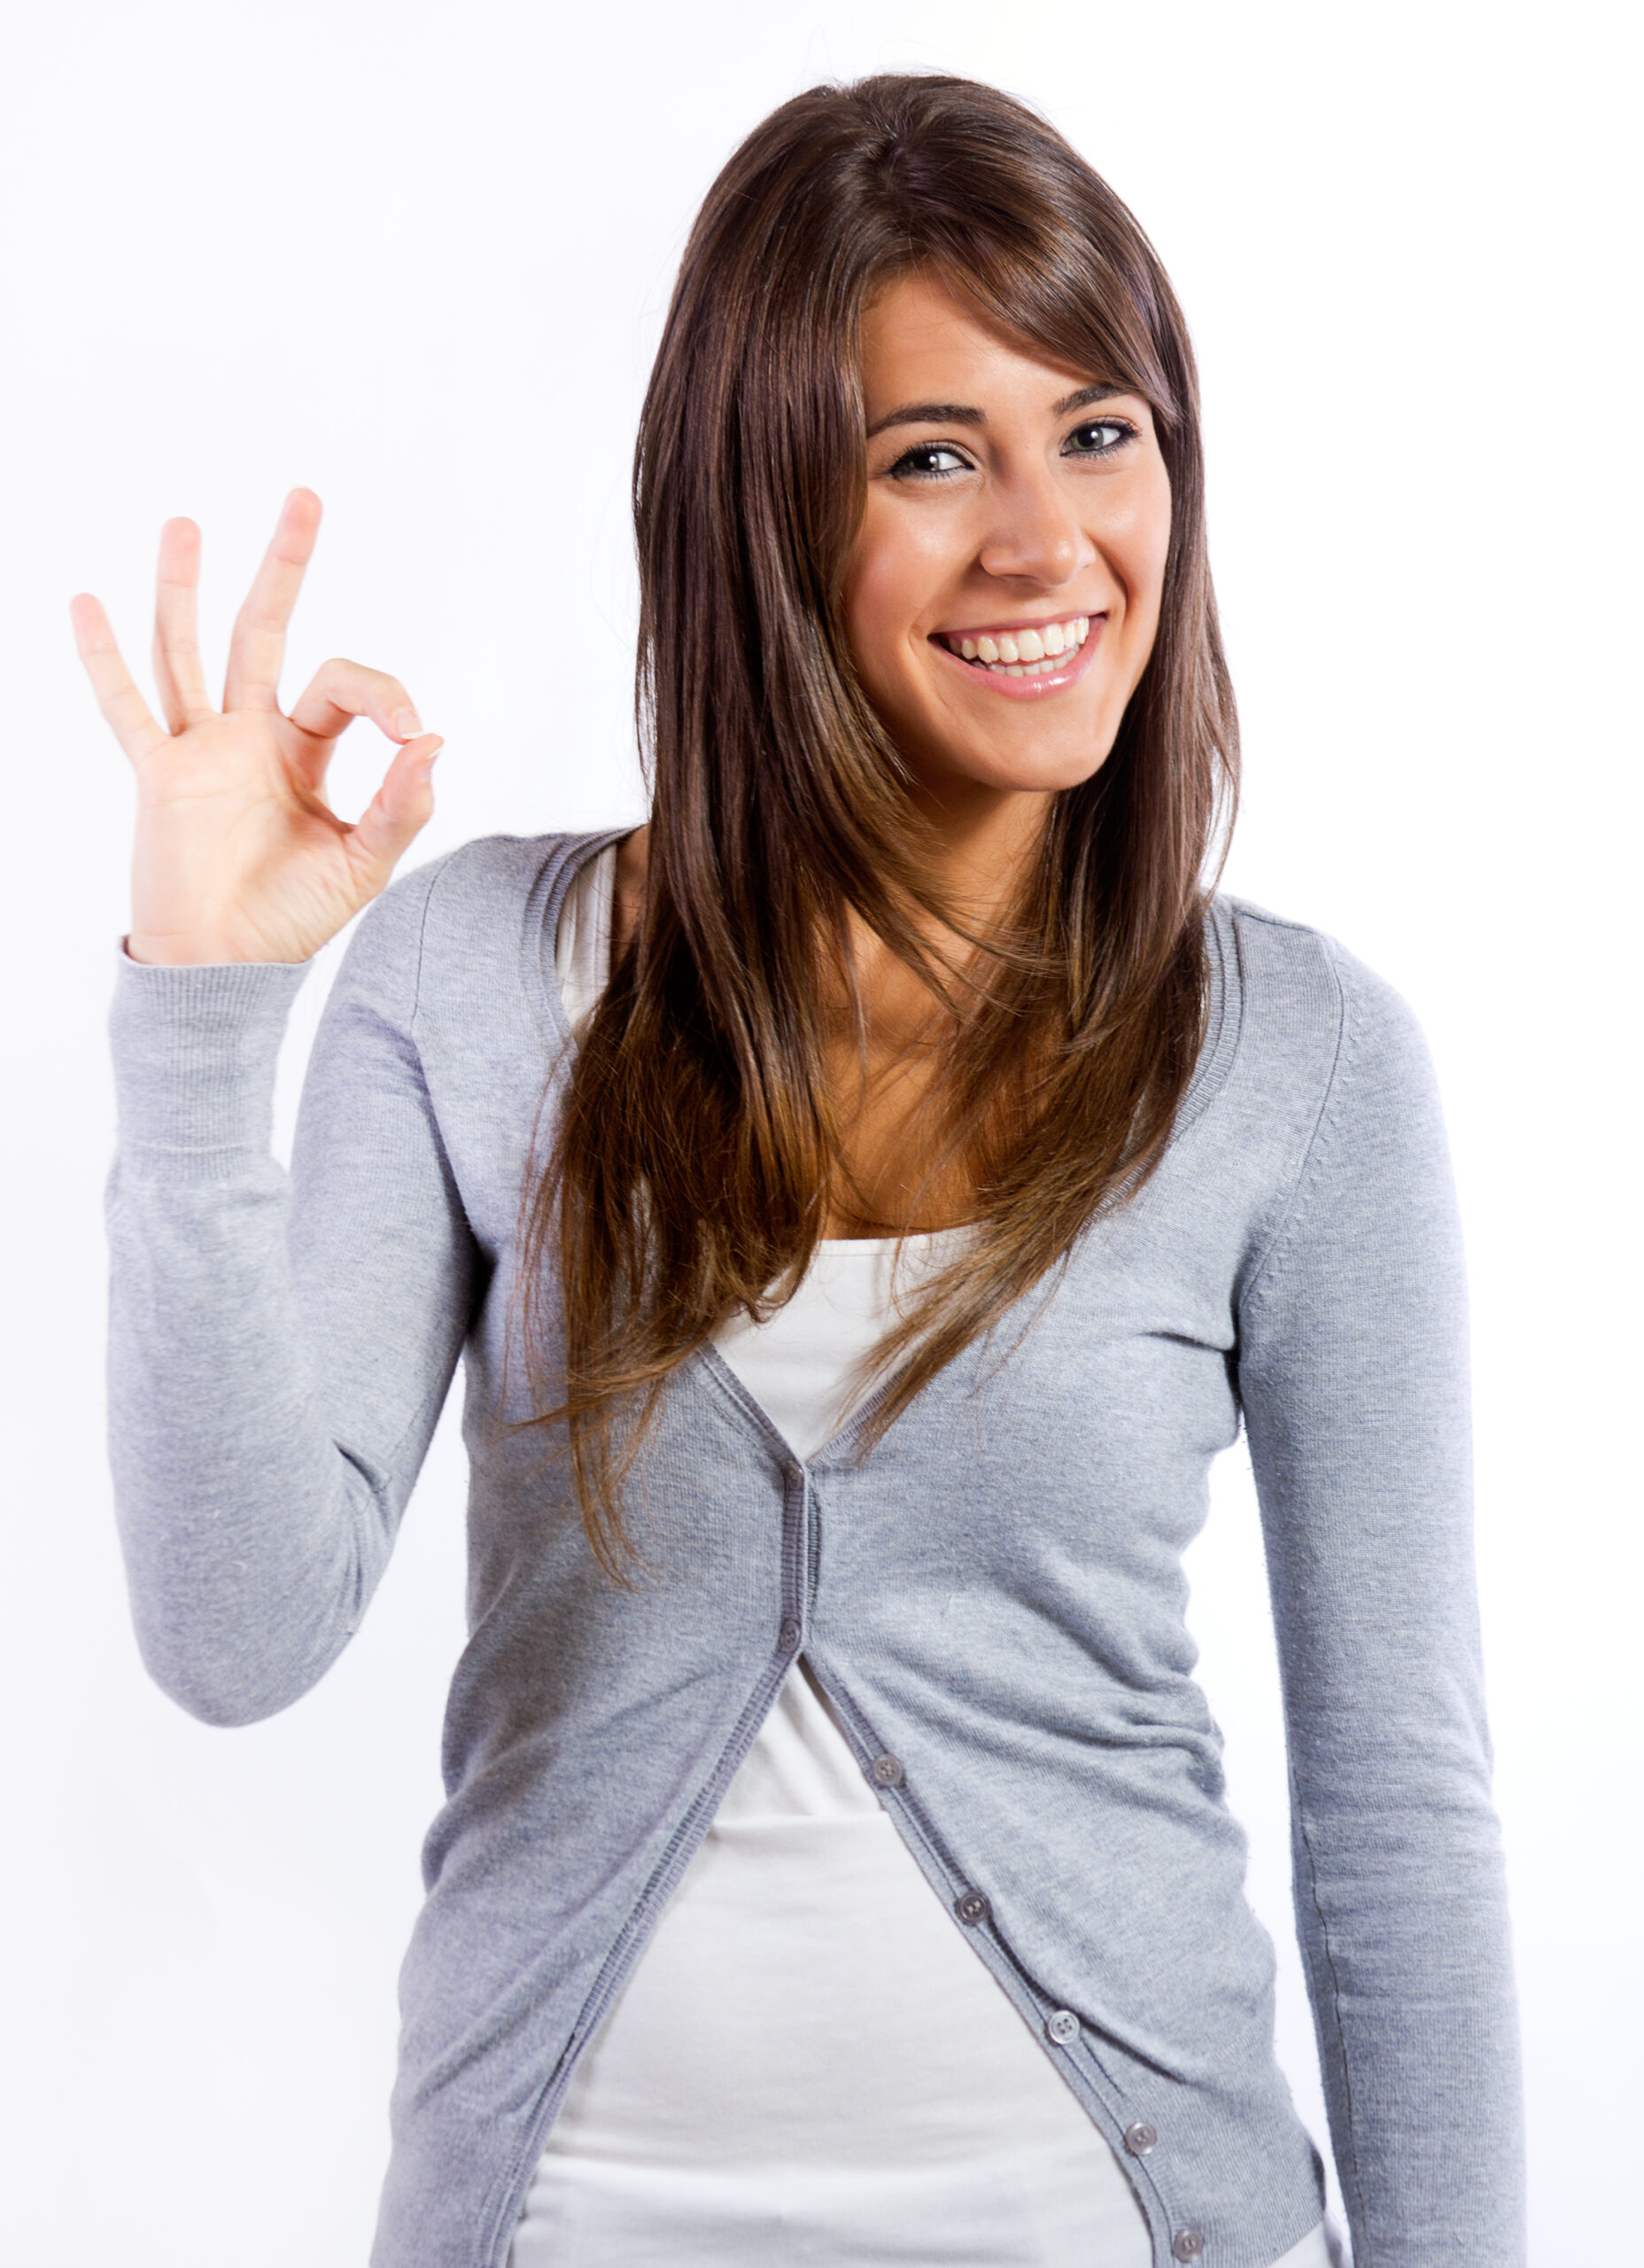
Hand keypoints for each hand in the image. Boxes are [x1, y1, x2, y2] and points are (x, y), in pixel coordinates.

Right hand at [71, 487, 443, 964]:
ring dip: (186, 588)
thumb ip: (400, 806)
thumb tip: (433, 742)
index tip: (409, 731)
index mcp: (307, 752)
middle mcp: (252, 736)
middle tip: (306, 496)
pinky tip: (87, 603)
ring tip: (185, 523)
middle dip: (285, 565)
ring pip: (190, 649)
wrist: (229, 967)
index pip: (345, 685)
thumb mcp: (364, 865)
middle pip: (267, 630)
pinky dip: (103, 659)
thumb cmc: (292, 919)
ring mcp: (202, 750)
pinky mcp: (161, 774)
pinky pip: (128, 708)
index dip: (384, 694)